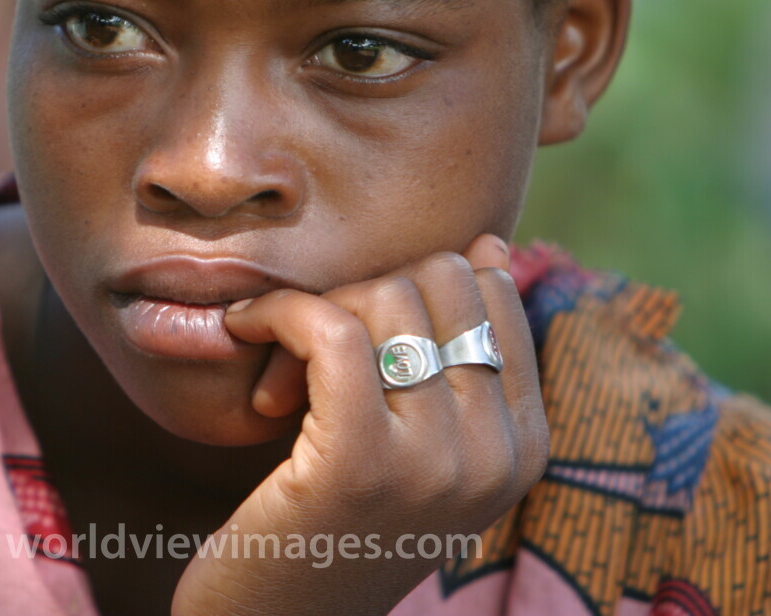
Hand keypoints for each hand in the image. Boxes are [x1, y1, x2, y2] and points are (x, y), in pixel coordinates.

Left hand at [171, 236, 547, 615]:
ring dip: (314, 312)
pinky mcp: (358, 464)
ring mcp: (436, 463)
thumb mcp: (418, 441)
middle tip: (313, 358)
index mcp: (526, 446)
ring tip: (281, 377)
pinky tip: (245, 329)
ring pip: (386, 297)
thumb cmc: (336, 524)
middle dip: (366, 293)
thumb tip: (487, 246)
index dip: (412, 290)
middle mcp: (498, 456)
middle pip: (441, 279)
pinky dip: (278, 312)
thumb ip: (455, 356)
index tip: (361, 341)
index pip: (491, 291)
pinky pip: (329, 329)